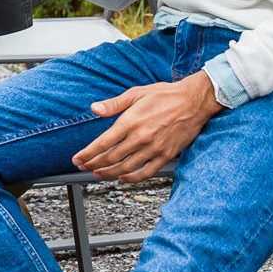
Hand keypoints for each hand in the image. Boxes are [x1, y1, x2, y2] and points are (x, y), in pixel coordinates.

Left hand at [72, 73, 221, 182]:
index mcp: (131, 121)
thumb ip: (114, 104)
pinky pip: (146, 172)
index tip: (77, 158)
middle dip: (93, 164)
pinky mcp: (166, 155)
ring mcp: (154, 148)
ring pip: (125, 168)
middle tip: (84, 167)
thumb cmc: (166, 95)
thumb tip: (94, 109)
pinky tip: (123, 178)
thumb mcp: (136, 93)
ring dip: (108, 173)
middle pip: (111, 158)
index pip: (102, 143)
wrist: (194, 101)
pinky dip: (132, 178)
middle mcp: (140, 137)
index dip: (87, 154)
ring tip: (98, 173)